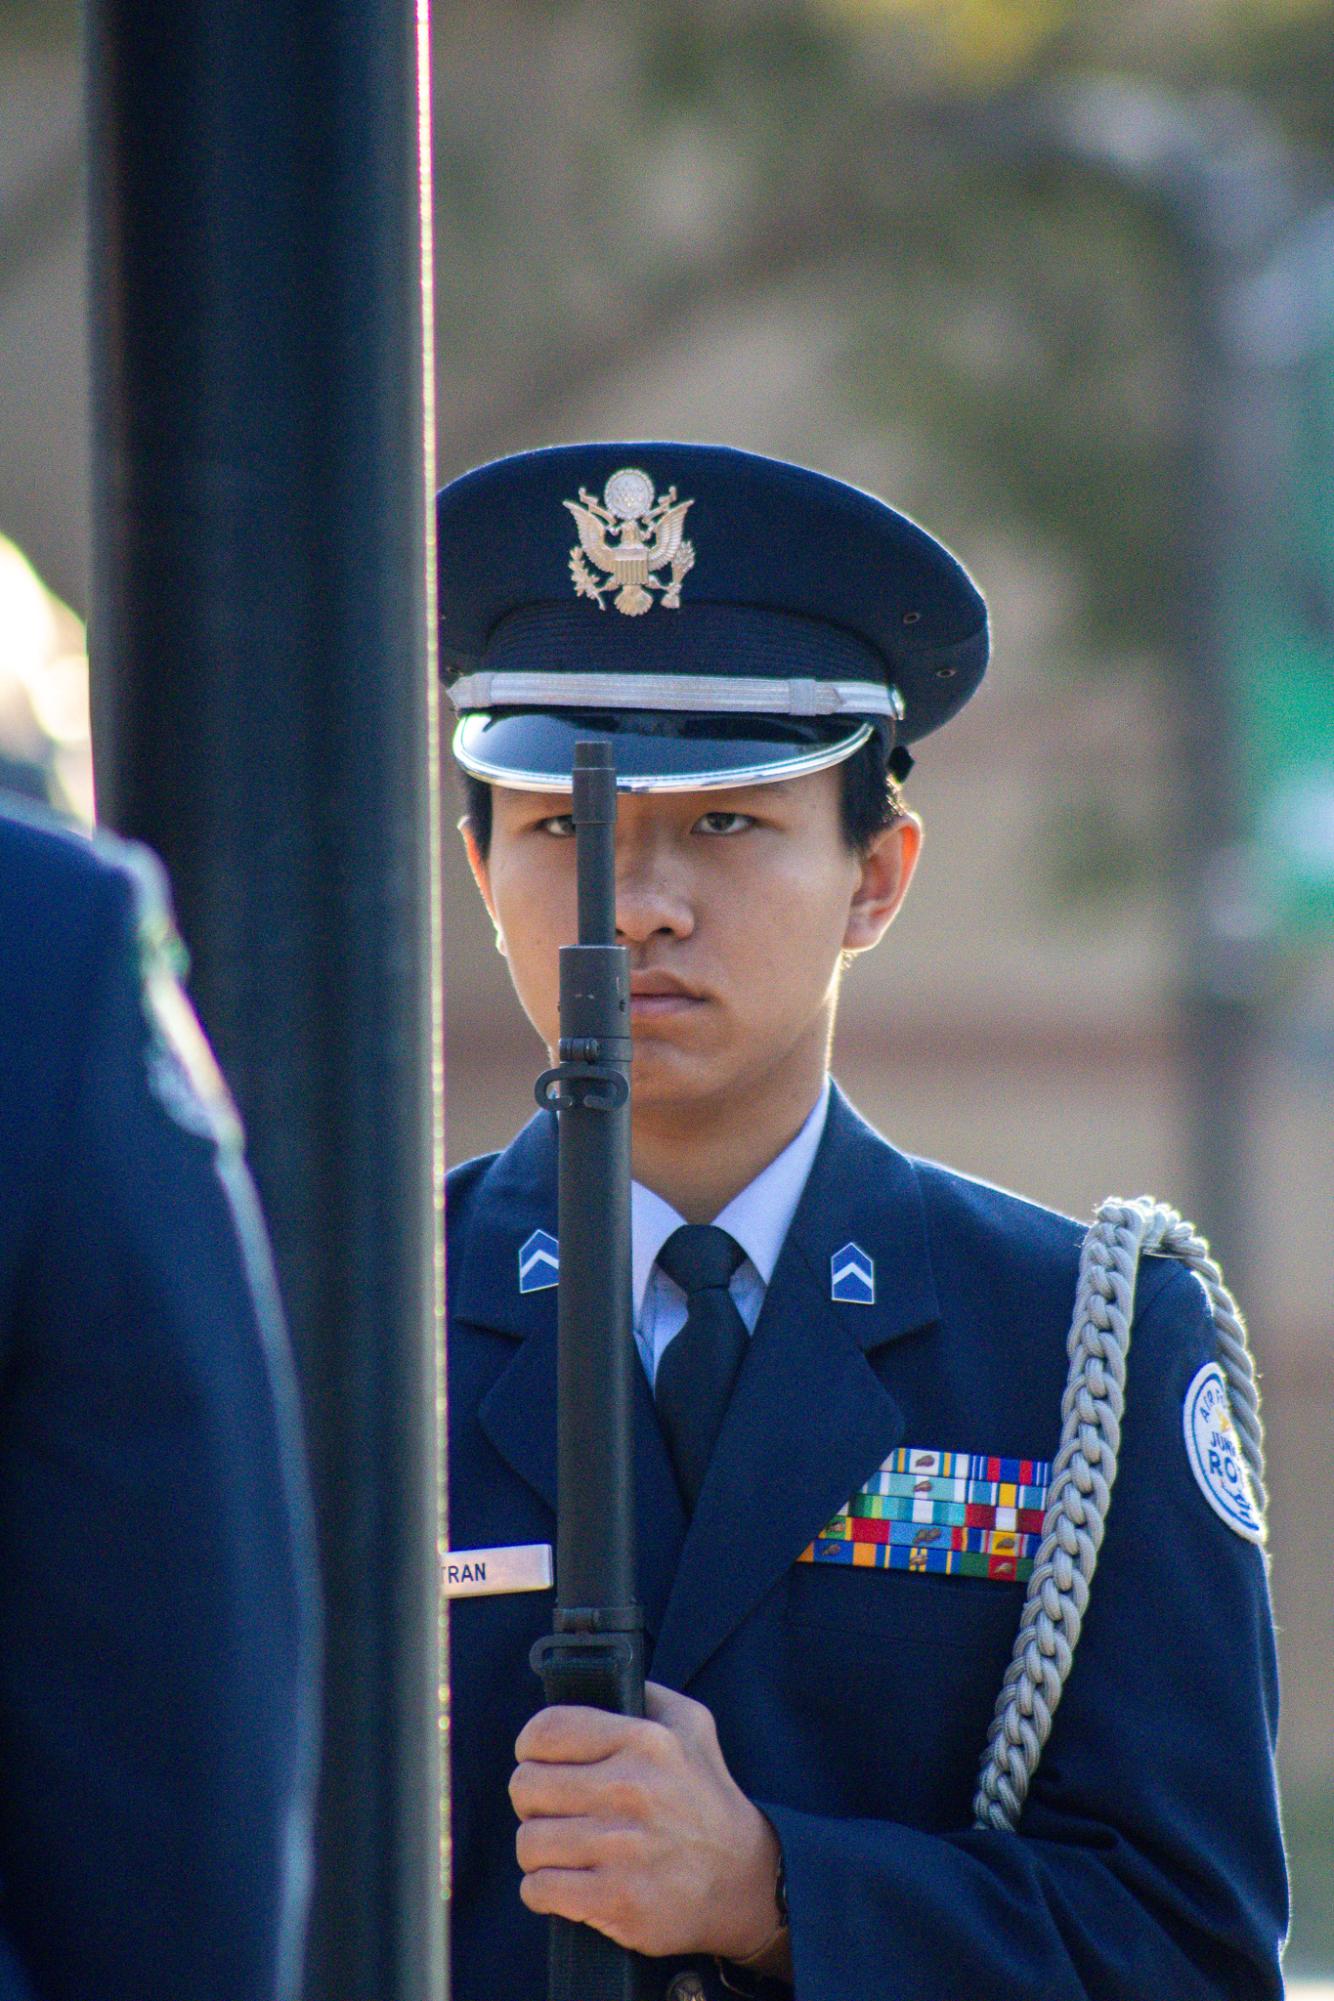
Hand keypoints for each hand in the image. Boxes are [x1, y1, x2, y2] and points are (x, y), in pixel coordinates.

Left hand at [510, 1681, 783, 1961]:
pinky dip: (542, 1890)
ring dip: (537, 1848)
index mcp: (645, 1741)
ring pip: (528, 1841)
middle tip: (552, 1809)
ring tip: (560, 1848)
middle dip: (531, 1800)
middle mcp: (631, 1790)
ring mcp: (622, 1848)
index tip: (538, 1760)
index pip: (546, 1730)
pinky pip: (538, 1889)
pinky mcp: (616, 1900)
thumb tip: (600, 1676)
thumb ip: (646, 1693)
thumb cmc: (707, 1798)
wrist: (743, 1881)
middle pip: (525, 1786)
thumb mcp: (692, 1725)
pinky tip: (565, 1882)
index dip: (530, 1746)